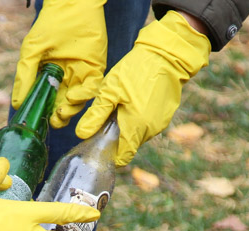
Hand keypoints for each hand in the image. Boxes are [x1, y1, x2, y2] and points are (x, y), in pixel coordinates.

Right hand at [13, 0, 107, 129]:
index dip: (42, 113)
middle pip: (62, 105)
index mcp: (48, 76)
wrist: (74, 5)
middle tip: (53, 120)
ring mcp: (81, 75)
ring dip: (70, 111)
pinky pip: (91, 89)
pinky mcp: (95, 69)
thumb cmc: (50, 25)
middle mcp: (65, 78)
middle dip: (58, 117)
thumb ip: (24, 77)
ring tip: (61, 112)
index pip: (45, 100)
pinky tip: (73, 96)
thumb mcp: (31, 52)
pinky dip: (83, 96)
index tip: (38, 120)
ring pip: (77, 102)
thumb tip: (17, 104)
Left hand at [75, 11, 210, 166]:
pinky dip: (140, 119)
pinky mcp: (166, 115)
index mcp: (135, 128)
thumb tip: (81, 135)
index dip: (110, 155)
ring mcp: (160, 124)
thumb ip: (96, 115)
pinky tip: (135, 101)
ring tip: (122, 105)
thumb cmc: (136, 70)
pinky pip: (148, 125)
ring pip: (139, 135)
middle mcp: (150, 131)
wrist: (167, 55)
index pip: (122, 157)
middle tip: (109, 116)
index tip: (101, 144)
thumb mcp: (110, 90)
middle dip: (117, 136)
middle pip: (129, 145)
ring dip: (129, 126)